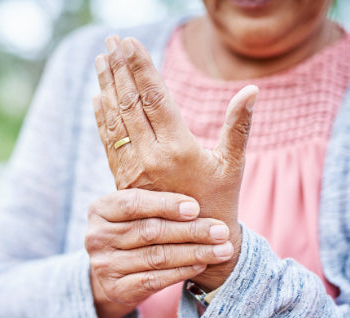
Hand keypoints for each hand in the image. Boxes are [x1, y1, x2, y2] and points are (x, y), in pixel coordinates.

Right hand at [86, 189, 233, 317]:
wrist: (117, 273)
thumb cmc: (138, 229)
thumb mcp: (140, 209)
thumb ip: (159, 192)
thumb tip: (194, 157)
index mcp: (99, 208)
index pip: (133, 203)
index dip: (166, 204)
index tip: (196, 207)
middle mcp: (96, 236)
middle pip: (149, 231)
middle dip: (190, 231)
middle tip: (221, 230)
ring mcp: (103, 265)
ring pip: (156, 257)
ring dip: (194, 252)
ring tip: (222, 248)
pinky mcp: (115, 289)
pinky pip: (155, 280)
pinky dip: (182, 271)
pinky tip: (203, 263)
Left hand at [92, 36, 257, 290]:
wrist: (196, 245)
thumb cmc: (221, 202)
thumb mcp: (233, 164)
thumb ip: (239, 126)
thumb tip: (251, 90)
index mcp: (178, 147)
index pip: (154, 96)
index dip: (141, 67)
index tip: (130, 42)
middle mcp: (150, 156)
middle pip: (130, 103)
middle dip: (120, 69)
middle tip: (111, 40)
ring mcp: (133, 169)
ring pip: (116, 120)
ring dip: (106, 88)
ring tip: (101, 60)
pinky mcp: (123, 180)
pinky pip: (109, 143)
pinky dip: (102, 119)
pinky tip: (97, 99)